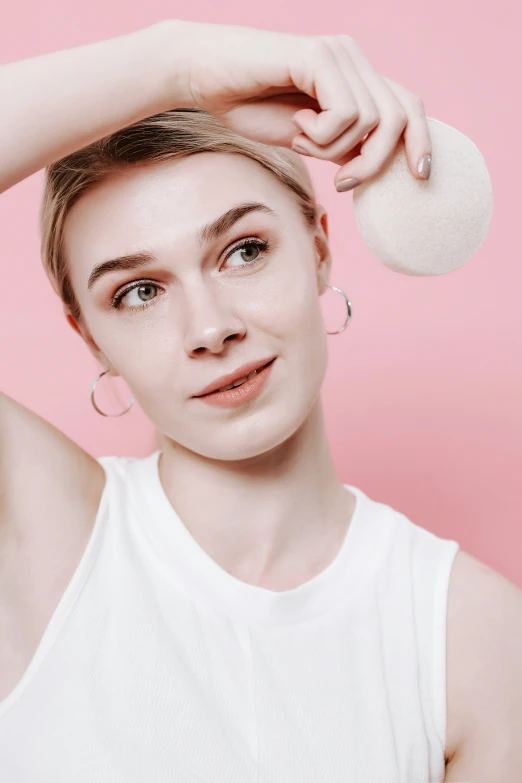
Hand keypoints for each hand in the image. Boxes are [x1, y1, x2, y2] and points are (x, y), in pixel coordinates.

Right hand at [171, 21, 431, 190]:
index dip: (422, 141)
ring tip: (301, 140)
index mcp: (355, 77)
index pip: (408, 106)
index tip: (421, 177)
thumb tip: (375, 167)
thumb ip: (343, 146)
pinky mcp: (320, 55)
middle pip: (399, 116)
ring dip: (334, 148)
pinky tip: (295, 126)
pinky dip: (322, 134)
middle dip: (376, 161)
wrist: (205, 78)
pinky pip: (346, 113)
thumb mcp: (308, 138)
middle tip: (343, 182)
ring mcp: (339, 54)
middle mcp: (354, 60)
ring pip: (372, 121)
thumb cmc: (250, 106)